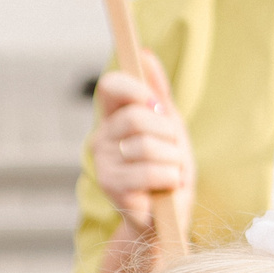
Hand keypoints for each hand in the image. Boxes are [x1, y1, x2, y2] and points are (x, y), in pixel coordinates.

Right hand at [91, 52, 193, 234]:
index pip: (111, 86)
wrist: (169, 218)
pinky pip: (151, 173)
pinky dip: (171, 179)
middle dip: (168, 134)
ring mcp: (104, 166)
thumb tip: (145, 54)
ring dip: (173, 160)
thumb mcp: (168, 125)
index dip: (136, 90)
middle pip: (137, 116)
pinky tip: (167, 187)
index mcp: (112, 120)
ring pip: (148, 146)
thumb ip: (157, 91)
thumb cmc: (168, 169)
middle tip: (172, 151)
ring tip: (171, 173)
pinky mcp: (113, 190)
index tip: (157, 106)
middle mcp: (100, 140)